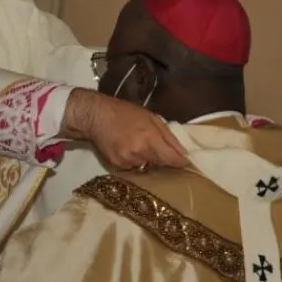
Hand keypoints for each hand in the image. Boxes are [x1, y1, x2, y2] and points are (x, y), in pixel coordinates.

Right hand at [60, 89, 188, 169]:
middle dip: (162, 159)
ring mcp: (127, 160)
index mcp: (150, 137)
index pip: (171, 159)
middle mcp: (139, 152)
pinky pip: (132, 168)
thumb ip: (169, 136)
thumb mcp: (151, 117)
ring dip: (147, 160)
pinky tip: (127, 149)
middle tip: (158, 149)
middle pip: (160, 165)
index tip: (185, 164)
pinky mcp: (117, 165)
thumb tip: (183, 154)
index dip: (180, 163)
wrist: (96, 116)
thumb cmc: (125, 113)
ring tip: (138, 145)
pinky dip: (134, 161)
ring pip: (146, 167)